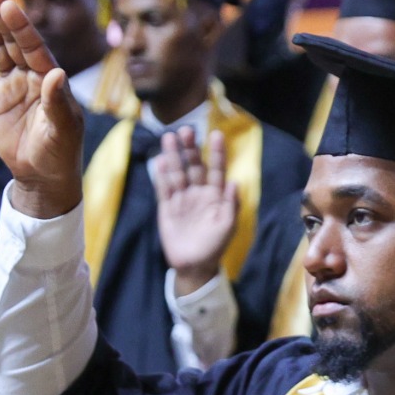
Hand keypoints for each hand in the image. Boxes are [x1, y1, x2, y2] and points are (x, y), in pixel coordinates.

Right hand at [0, 0, 85, 217]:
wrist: (43, 176)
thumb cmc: (60, 152)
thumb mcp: (63, 129)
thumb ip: (58, 101)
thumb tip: (56, 73)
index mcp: (50, 79)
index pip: (35, 47)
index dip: (22, 26)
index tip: (8, 3)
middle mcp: (31, 77)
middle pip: (14, 41)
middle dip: (2, 16)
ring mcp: (12, 86)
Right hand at [156, 127, 239, 294]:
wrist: (194, 265)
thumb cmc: (215, 245)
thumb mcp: (228, 226)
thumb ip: (232, 204)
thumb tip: (234, 182)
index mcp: (216, 195)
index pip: (216, 169)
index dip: (216, 153)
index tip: (216, 134)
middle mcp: (198, 192)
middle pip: (194, 166)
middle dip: (190, 149)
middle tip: (186, 130)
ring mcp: (182, 199)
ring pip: (177, 173)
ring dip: (173, 156)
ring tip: (169, 138)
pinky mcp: (167, 207)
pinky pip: (164, 189)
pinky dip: (162, 176)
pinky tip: (160, 162)